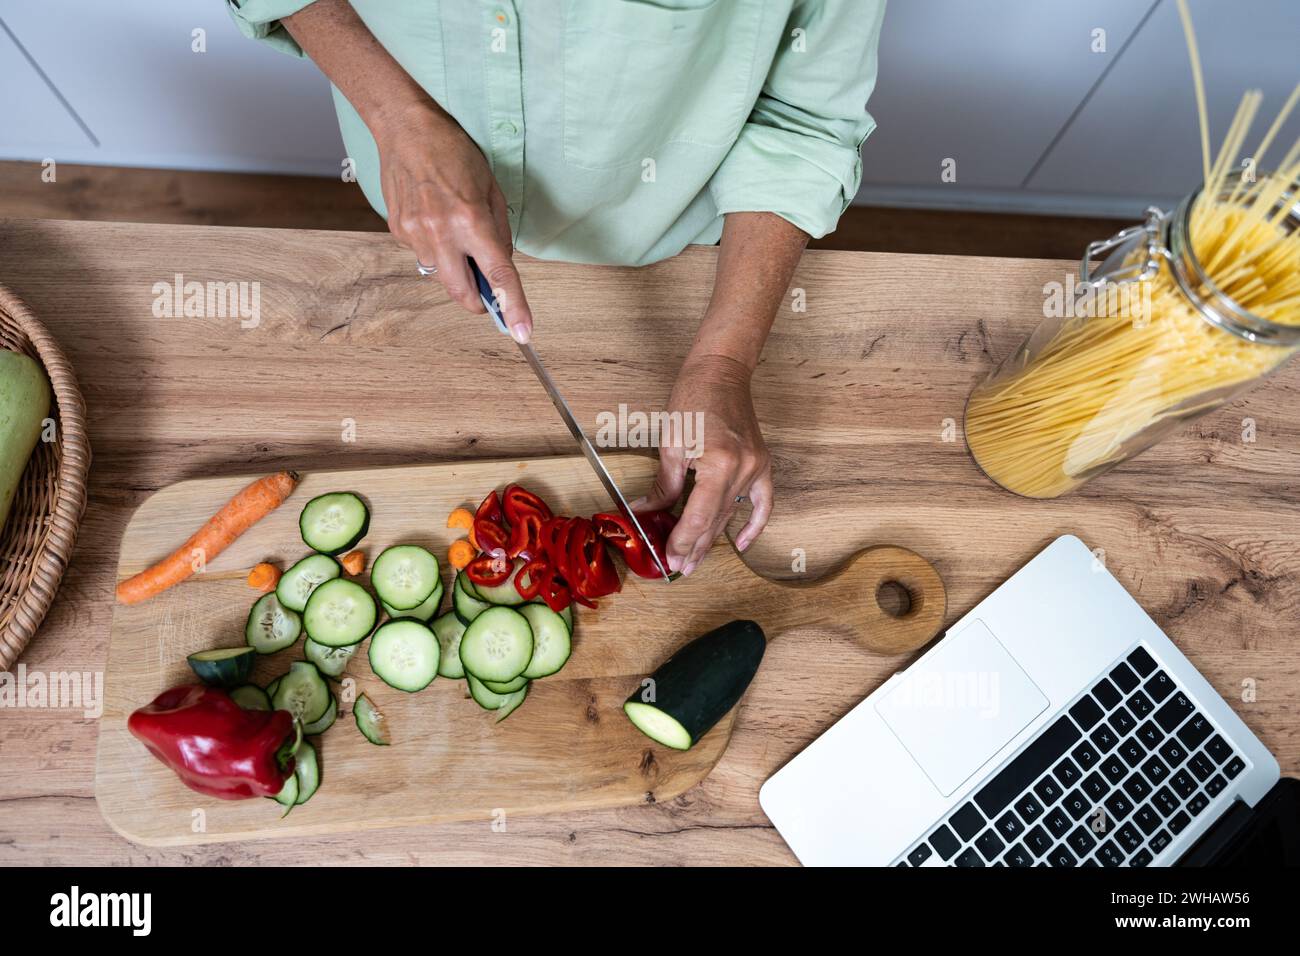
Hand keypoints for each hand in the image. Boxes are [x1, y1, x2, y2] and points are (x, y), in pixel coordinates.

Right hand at [372, 102, 532, 341]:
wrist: (406, 130)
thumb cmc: (454, 153)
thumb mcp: (491, 189)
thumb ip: (499, 232)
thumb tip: (500, 267)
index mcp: (471, 220)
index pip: (498, 275)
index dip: (513, 307)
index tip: (523, 332)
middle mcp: (441, 232)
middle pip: (462, 293)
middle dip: (478, 301)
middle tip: (487, 292)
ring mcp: (415, 234)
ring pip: (440, 276)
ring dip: (454, 267)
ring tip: (454, 229)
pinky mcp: (398, 232)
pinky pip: (423, 256)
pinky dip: (435, 248)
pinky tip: (433, 218)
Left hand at [635, 354, 772, 575]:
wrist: (721, 371)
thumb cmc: (693, 397)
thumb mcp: (671, 443)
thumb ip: (665, 484)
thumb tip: (647, 510)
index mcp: (719, 463)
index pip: (698, 515)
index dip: (682, 540)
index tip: (669, 558)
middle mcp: (743, 469)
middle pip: (716, 519)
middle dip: (696, 546)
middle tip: (679, 568)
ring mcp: (757, 467)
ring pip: (733, 514)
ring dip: (714, 539)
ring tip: (698, 561)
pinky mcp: (762, 463)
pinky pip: (763, 503)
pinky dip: (754, 525)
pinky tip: (742, 544)